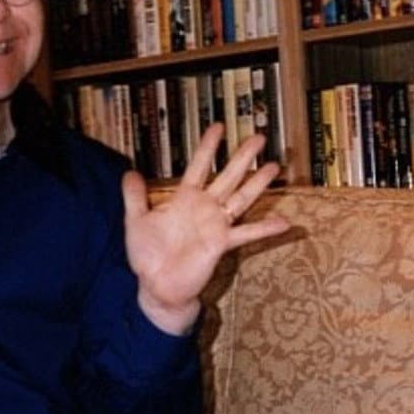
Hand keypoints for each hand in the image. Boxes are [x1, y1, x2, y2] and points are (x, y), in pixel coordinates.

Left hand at [122, 123, 289, 334]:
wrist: (156, 286)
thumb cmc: (147, 255)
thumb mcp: (135, 222)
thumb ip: (134, 197)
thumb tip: (129, 172)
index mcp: (185, 198)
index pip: (199, 166)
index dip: (208, 147)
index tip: (218, 127)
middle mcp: (205, 208)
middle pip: (228, 176)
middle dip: (243, 157)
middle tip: (259, 138)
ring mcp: (216, 225)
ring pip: (241, 198)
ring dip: (258, 183)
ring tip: (274, 167)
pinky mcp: (222, 243)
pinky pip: (247, 233)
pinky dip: (266, 228)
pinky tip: (285, 222)